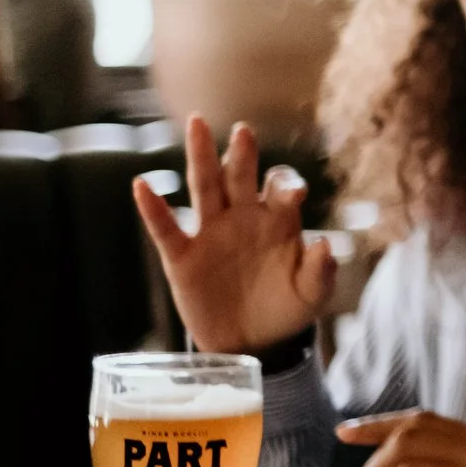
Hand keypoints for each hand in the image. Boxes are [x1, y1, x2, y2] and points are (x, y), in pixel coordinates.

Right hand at [131, 114, 331, 356]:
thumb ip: (321, 271)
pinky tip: (141, 185)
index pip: (281, 189)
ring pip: (204, 187)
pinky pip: (165, 228)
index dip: (287, 185)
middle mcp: (244, 218)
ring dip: (200, 157)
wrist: (251, 342)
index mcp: (279, 222)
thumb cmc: (286, 309)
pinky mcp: (183, 257)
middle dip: (243, 154)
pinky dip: (152, 208)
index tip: (294, 194)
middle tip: (244, 131)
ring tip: (197, 124)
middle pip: (240, 177)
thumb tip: (324, 242)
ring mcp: (211, 234)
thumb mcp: (312, 295)